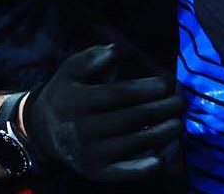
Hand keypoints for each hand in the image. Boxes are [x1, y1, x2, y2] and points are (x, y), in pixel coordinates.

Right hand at [21, 44, 182, 182]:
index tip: (167, 83)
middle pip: (132, 119)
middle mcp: (84, 128)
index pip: (120, 94)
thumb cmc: (65, 95)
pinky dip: (143, 168)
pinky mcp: (95, 173)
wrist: (42, 132)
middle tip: (181, 102)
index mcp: (78, 101)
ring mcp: (90, 153)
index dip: (147, 89)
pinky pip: (123, 172)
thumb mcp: (70, 69)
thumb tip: (118, 50)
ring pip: (134, 143)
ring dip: (162, 134)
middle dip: (161, 109)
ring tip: (179, 123)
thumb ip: (93, 58)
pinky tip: (162, 161)